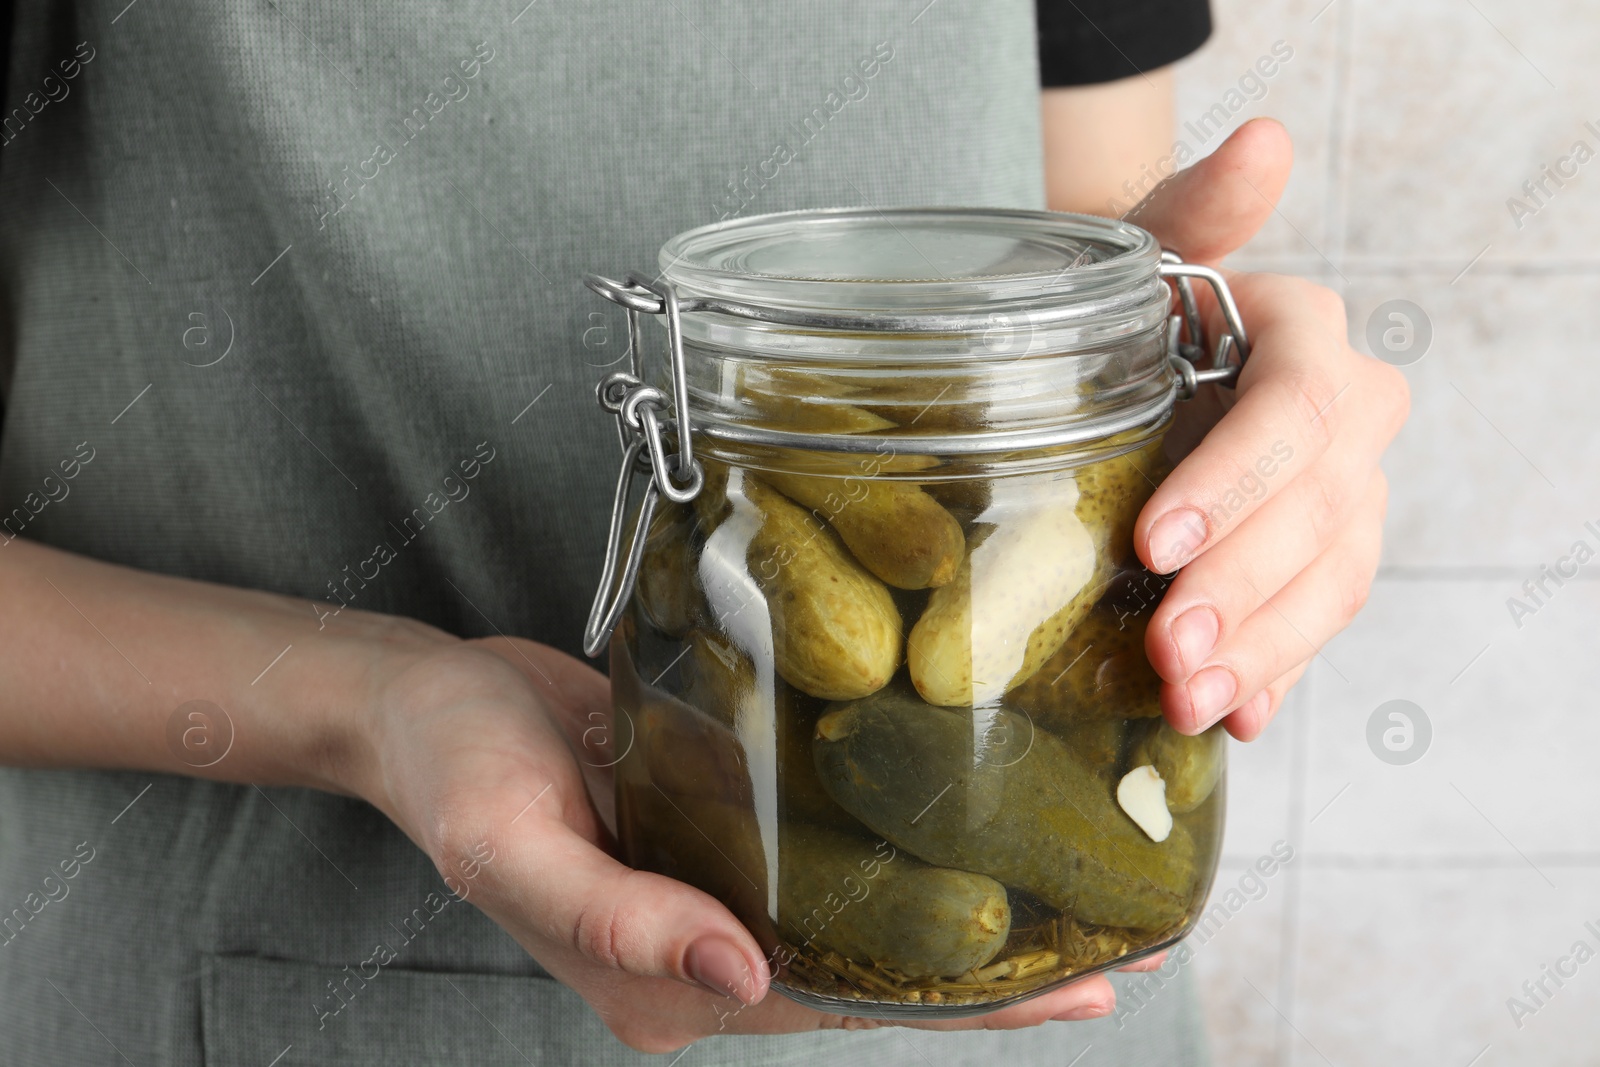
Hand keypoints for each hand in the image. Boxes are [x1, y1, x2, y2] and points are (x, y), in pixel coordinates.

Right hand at [351, 637, 1123, 1051]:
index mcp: (663, 981)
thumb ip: (615, 918)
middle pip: (873, 975)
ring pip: (863, 920)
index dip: (960, 1006)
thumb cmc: (451, 767)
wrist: (422, 704)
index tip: (1077, 992)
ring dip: (969, 914)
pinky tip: (972, 823)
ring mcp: (717, 892)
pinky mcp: (723, 832)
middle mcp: (706, 952)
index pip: (839, 1008)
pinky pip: (828, 857)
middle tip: (1128, 945)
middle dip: (997, 975)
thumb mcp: (508, 841)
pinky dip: (908, 852)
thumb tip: (741, 977)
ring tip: (1084, 893)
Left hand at [1126, 119, 1410, 739]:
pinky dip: (1276, 672)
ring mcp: (1341, 497)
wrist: (1126, 355)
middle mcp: (1344, 420)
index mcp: (1306, 340)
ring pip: (1331, 581)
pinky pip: (1316, 624)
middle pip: (1317, 512)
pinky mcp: (1318, 561)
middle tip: (1164, 651)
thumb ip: (1199, 209)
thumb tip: (1262, 141)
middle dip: (1240, 588)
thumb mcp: (1141, 247)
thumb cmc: (1124, 302)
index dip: (1235, 480)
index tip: (1153, 542)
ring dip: (1260, 649)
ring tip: (1183, 703)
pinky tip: (1235, 719)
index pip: (1297, 411)